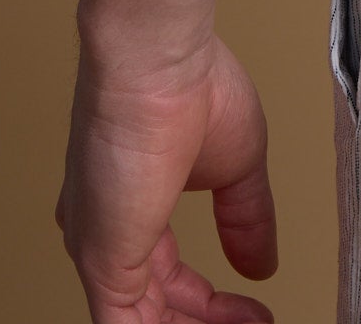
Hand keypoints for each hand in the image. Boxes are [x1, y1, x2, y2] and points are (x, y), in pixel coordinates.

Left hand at [57, 32, 278, 322]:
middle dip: (206, 322)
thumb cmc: (187, 85)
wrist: (157, 62)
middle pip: (155, 306)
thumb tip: (261, 264)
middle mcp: (102, 232)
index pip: (165, 275)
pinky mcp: (103, 266)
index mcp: (126, 205)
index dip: (209, 302)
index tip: (253, 307)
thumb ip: (245, 218)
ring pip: (143, 322)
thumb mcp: (237, 162)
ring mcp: (99, 252)